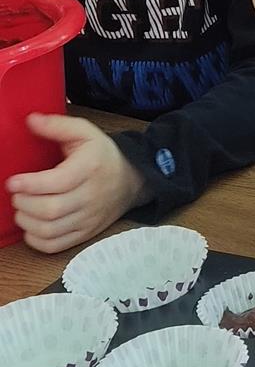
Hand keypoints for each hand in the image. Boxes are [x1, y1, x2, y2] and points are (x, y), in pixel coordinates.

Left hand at [7, 114, 147, 253]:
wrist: (131, 181)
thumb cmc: (102, 156)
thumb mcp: (85, 132)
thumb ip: (57, 125)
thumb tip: (30, 120)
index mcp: (90, 168)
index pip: (58, 182)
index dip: (30, 184)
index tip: (12, 181)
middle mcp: (90, 197)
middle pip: (51, 210)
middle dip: (24, 203)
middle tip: (15, 194)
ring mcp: (88, 219)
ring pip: (51, 230)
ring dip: (27, 222)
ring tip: (21, 208)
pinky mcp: (85, 234)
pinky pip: (56, 246)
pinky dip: (37, 240)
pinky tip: (31, 226)